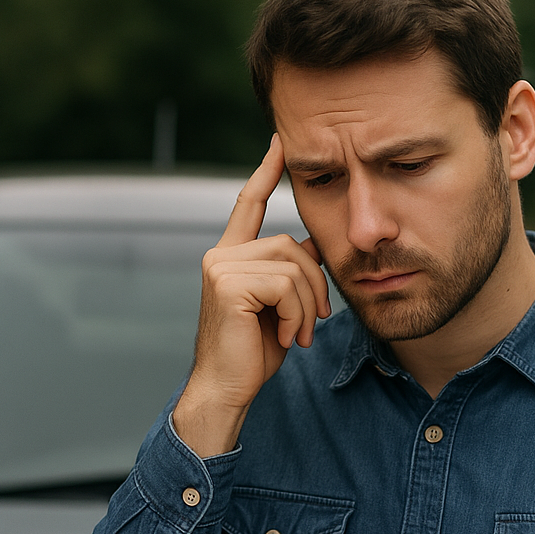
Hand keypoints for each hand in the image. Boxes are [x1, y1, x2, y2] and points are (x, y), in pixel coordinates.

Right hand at [172, 135, 330, 456]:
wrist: (226, 389)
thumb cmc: (251, 354)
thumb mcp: (278, 306)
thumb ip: (289, 273)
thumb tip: (314, 246)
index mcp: (230, 257)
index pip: (248, 204)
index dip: (266, 173)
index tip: (280, 144)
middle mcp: (220, 255)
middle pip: (290, 244)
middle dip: (314, 283)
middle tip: (312, 321)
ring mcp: (221, 267)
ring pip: (292, 264)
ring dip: (306, 304)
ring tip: (296, 333)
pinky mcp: (228, 284)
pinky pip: (285, 284)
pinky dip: (295, 314)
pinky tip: (284, 336)